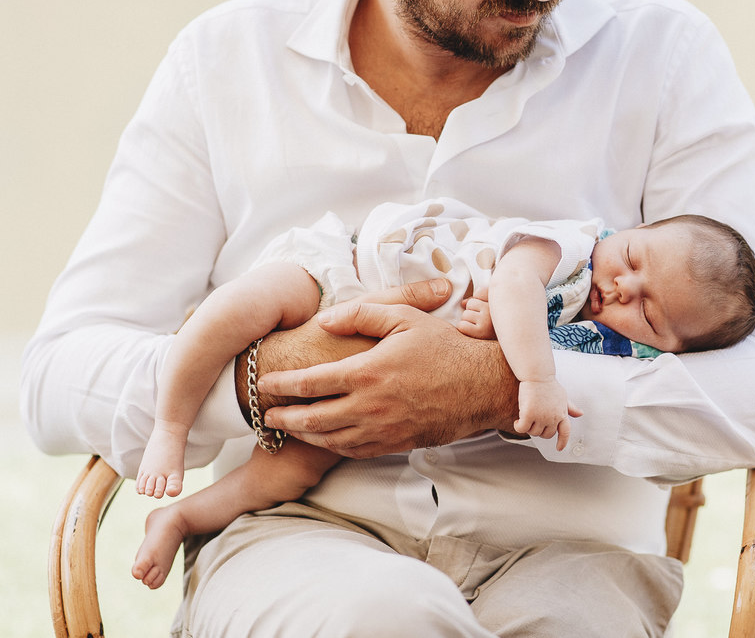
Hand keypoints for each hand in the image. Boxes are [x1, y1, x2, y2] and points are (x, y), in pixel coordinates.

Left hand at [253, 280, 519, 457]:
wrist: (481, 386)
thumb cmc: (444, 347)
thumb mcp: (404, 318)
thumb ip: (361, 314)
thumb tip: (323, 321)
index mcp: (367, 372)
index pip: (310, 382)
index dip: (282, 384)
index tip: (266, 382)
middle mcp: (369, 406)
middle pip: (311, 418)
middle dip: (282, 416)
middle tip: (264, 412)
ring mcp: (382, 429)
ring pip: (328, 439)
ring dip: (302, 433)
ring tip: (286, 427)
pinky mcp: (395, 444)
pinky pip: (353, 450)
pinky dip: (331, 446)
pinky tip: (324, 438)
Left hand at [457, 296, 495, 338]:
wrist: (509, 341)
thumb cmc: (497, 324)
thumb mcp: (492, 309)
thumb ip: (478, 301)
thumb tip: (462, 303)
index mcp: (499, 300)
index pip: (480, 292)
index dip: (480, 301)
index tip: (488, 310)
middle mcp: (494, 308)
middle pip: (470, 303)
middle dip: (473, 312)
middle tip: (484, 321)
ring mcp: (487, 319)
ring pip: (465, 315)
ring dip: (469, 321)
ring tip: (480, 327)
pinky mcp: (481, 332)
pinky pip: (462, 325)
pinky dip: (464, 329)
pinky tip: (474, 332)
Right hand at [514, 379, 582, 451]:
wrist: (538, 375)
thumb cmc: (548, 384)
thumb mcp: (563, 396)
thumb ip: (571, 407)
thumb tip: (580, 414)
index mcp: (562, 414)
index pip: (565, 432)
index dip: (563, 441)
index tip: (559, 448)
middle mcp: (553, 418)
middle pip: (546, 435)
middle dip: (540, 430)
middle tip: (533, 420)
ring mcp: (541, 417)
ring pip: (533, 432)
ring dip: (528, 427)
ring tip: (525, 416)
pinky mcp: (529, 414)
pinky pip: (522, 429)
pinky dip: (518, 426)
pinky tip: (517, 421)